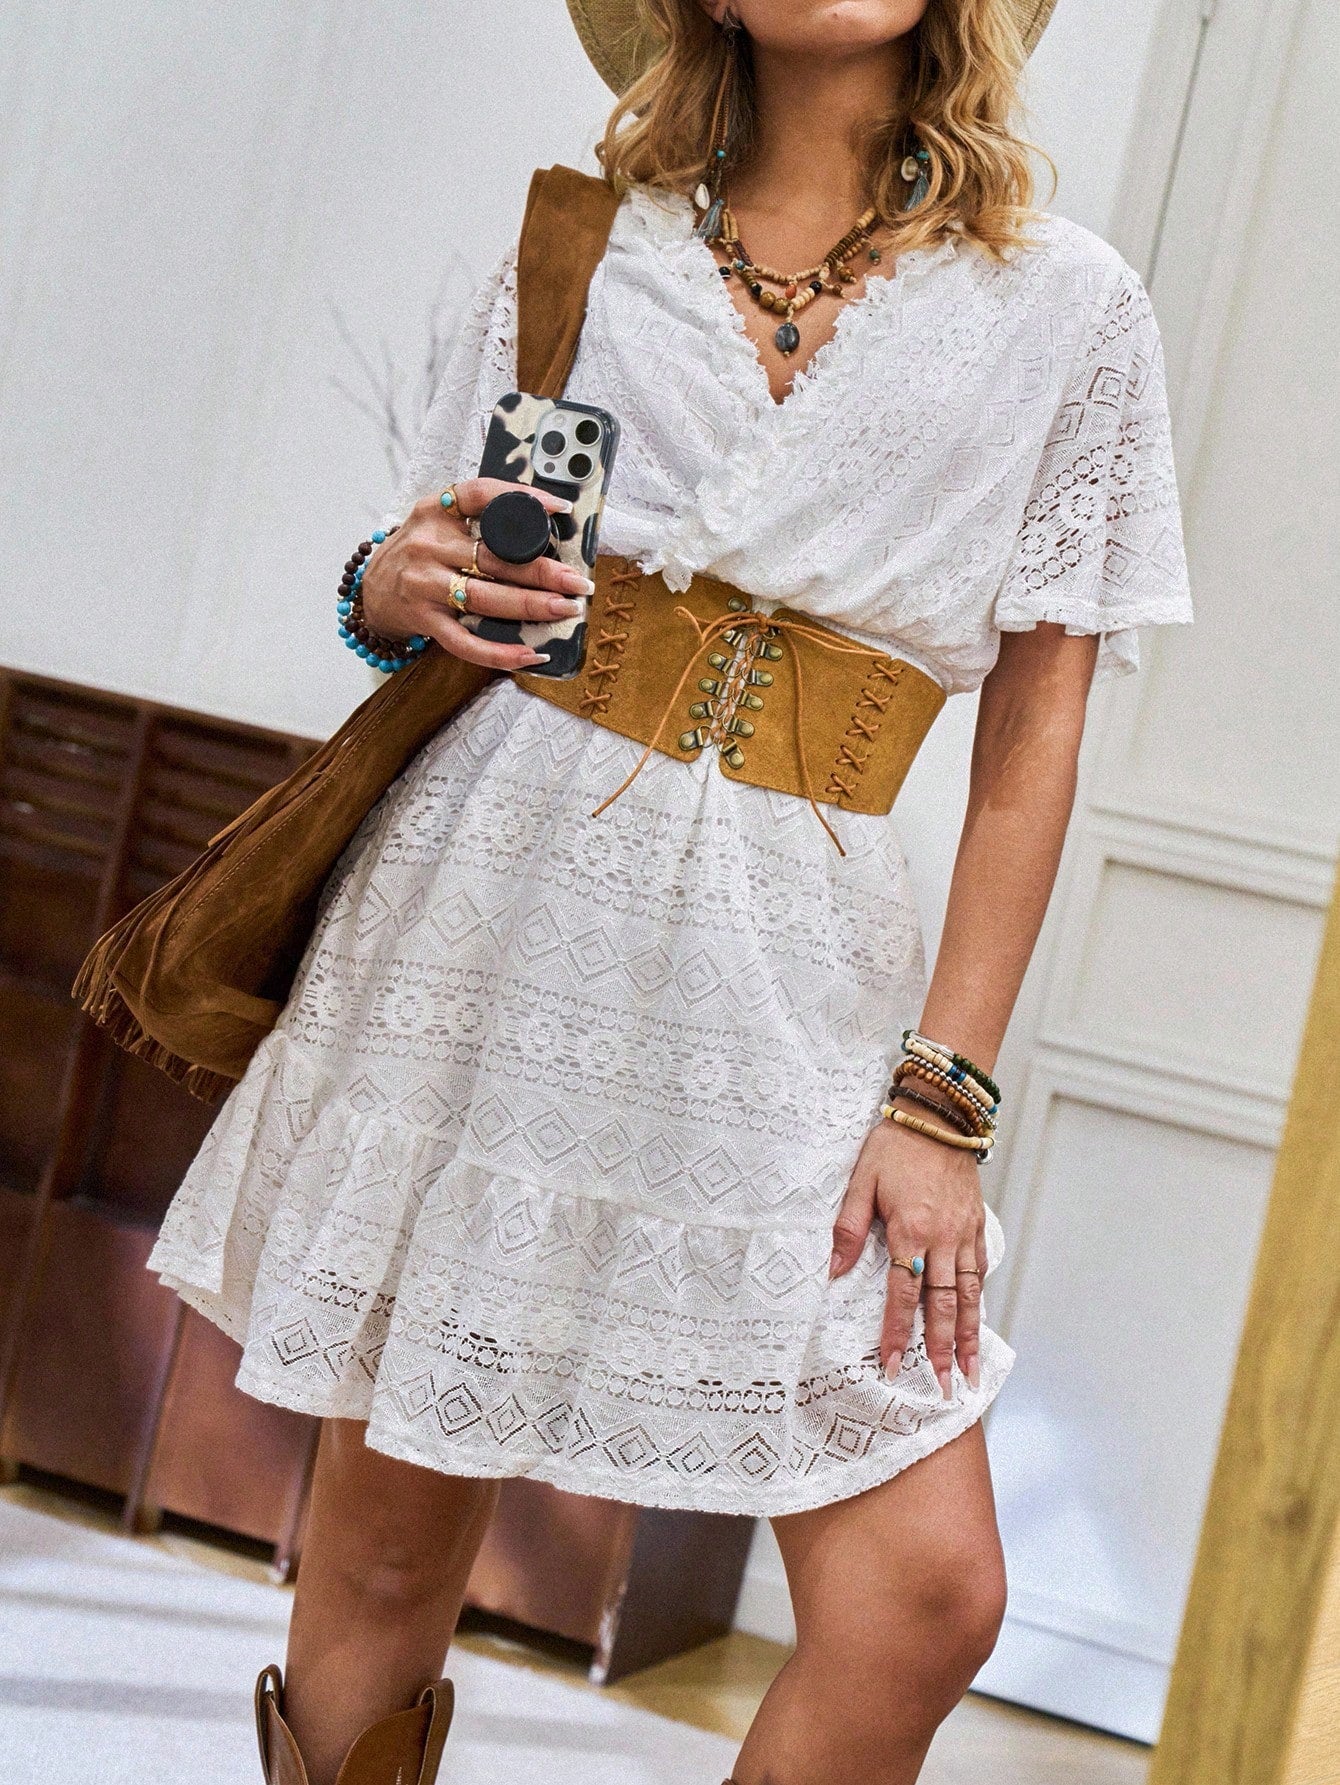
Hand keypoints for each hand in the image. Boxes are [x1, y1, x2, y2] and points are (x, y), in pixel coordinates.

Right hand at [360, 479, 591, 671]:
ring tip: (565, 609)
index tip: (559, 510)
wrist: (372, 589)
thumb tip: (545, 526)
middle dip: (543, 571)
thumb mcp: (438, 522)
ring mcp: (424, 584)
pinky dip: (500, 652)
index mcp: (436, 511)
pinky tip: (531, 654)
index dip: (522, 498)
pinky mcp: (424, 619)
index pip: (481, 494)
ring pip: (484, 597)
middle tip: (578, 581)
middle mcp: (428, 545)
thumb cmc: (420, 553)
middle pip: (493, 557)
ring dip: (531, 606)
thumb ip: (477, 520)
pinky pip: (465, 641)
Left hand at [829, 1116, 987, 1397]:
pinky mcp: (975, 1223)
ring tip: (972, 1370)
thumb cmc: (894, 1145)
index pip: (902, 1294)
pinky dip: (978, 1297)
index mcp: (910, 1230)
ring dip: (970, 1334)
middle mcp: (942, 1238)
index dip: (897, 1332)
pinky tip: (977, 1318)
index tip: (893, 1365)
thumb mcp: (860, 1181)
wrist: (938, 1115)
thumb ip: (848, 1228)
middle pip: (943, 1304)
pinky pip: (978, 1268)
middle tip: (945, 1387)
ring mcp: (963, 1232)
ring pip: (968, 1293)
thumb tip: (835, 1271)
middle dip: (944, 1349)